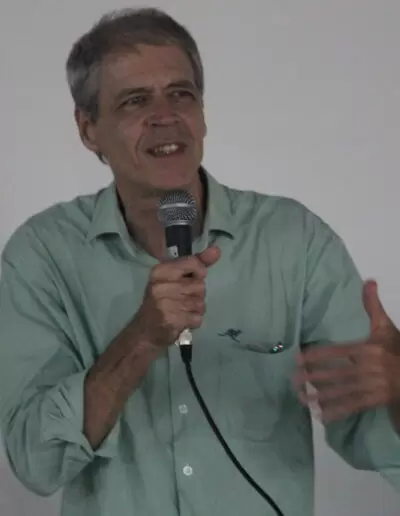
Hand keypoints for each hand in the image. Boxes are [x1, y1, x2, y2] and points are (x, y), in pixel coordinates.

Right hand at [132, 246, 220, 349]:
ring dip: (195, 310)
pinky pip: (197, 318)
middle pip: (200, 285)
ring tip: (182, 311)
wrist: (144, 331)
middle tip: (182, 300)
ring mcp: (164, 304)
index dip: (199, 272)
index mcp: (160, 271)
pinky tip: (182, 321)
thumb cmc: (162, 300)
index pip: (192, 262)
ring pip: (200, 303)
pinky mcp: (171, 321)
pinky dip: (193, 321)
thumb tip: (217, 250)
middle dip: (197, 295)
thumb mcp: (175, 278)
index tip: (192, 279)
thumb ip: (196, 263)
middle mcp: (160, 285)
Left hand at [294, 280, 399, 422]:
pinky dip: (337, 412)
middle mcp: (367, 369)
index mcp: (367, 350)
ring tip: (301, 400)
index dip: (317, 356)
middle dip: (314, 378)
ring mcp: (371, 387)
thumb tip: (369, 280)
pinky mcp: (374, 401)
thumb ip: (372, 306)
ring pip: (342, 392)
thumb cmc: (395, 349)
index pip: (337, 353)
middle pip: (336, 374)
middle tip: (293, 381)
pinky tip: (321, 416)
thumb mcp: (385, 327)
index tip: (298, 359)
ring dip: (320, 397)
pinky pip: (353, 407)